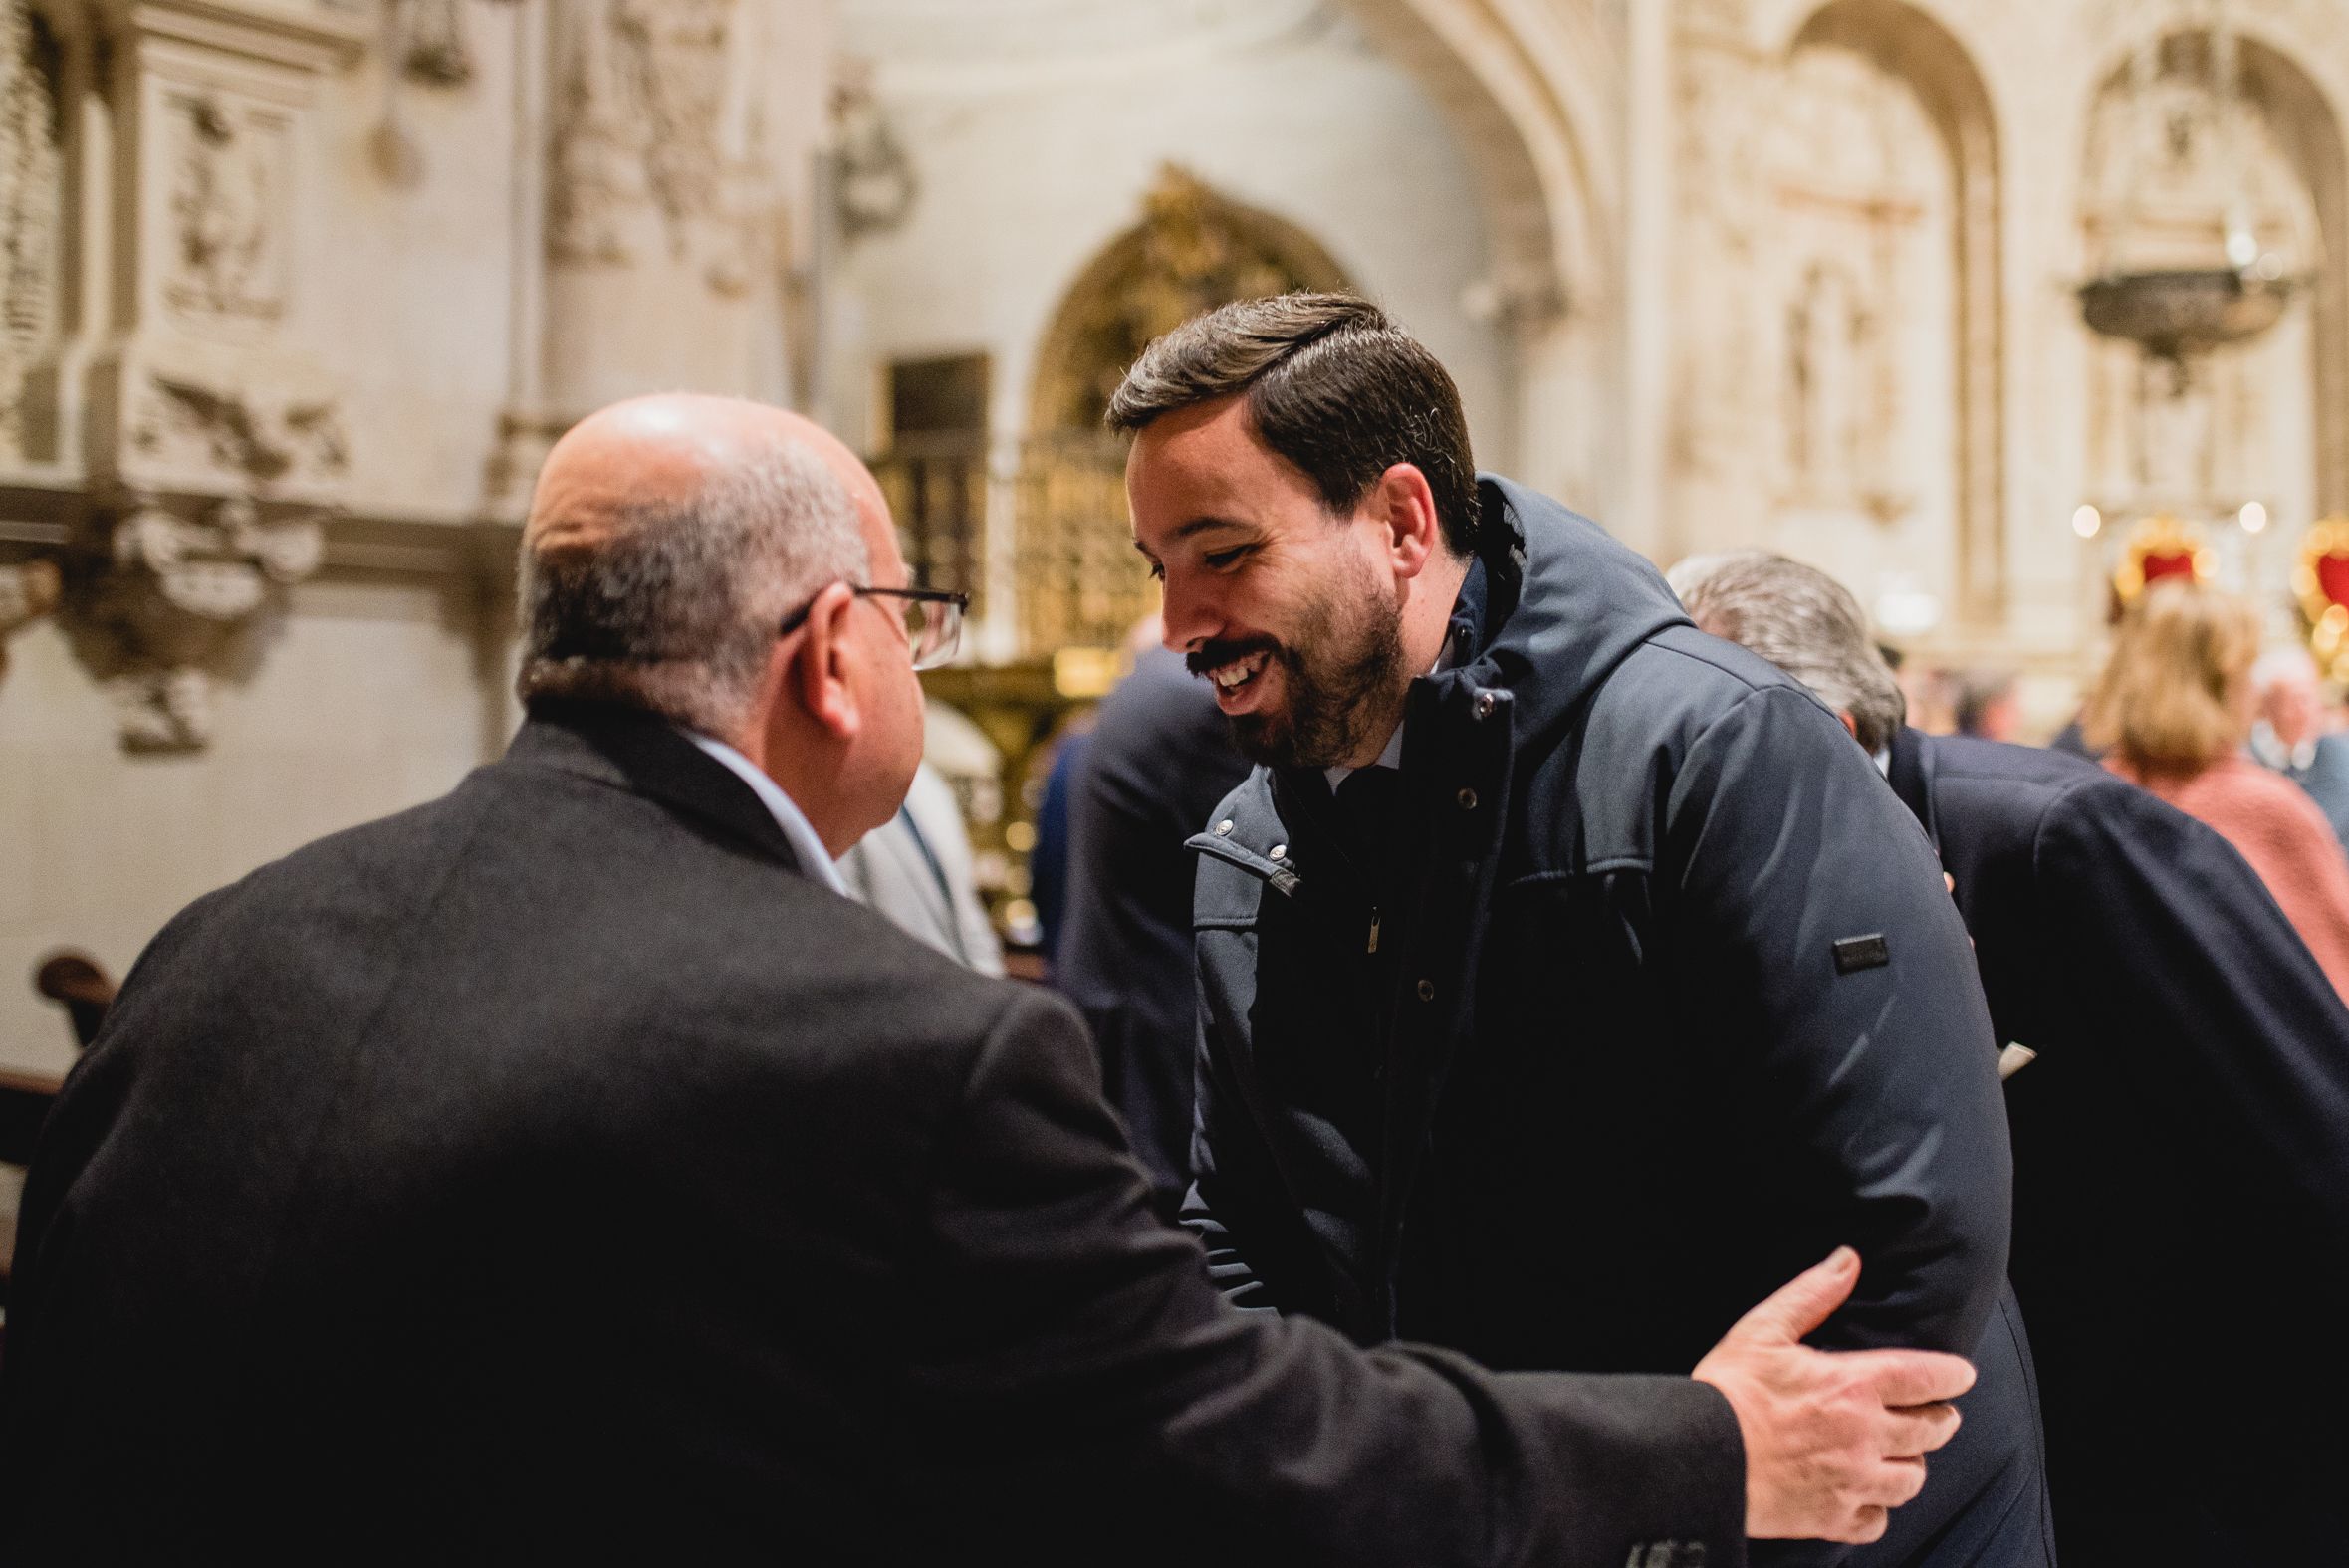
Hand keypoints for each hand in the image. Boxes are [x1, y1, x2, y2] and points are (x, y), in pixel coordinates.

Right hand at [1691, 1247, 1972, 1543]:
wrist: (1698, 1458)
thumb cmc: (1728, 1391)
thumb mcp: (1763, 1329)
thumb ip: (1811, 1294)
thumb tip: (1848, 1261)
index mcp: (1853, 1386)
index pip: (1927, 1378)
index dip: (1952, 1374)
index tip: (1961, 1374)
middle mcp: (1865, 1436)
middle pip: (1931, 1432)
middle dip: (1939, 1420)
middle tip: (1936, 1414)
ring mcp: (1853, 1481)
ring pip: (1911, 1480)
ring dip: (1912, 1464)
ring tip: (1902, 1455)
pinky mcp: (1833, 1517)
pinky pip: (1876, 1521)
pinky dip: (1877, 1510)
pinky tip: (1866, 1496)